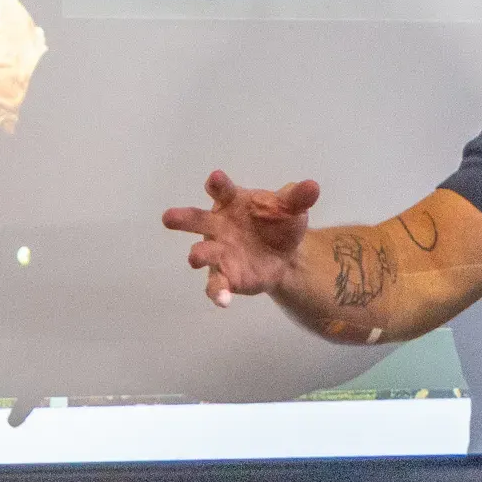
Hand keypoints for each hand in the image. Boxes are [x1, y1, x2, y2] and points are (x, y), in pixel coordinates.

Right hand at [161, 171, 319, 306]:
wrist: (285, 255)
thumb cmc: (278, 224)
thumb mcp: (291, 209)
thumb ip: (298, 199)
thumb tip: (313, 187)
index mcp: (232, 202)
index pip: (221, 190)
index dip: (217, 184)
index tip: (216, 179)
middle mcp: (218, 226)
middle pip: (196, 219)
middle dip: (182, 219)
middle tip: (168, 218)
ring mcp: (218, 252)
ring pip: (202, 253)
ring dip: (197, 255)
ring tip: (194, 258)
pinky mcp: (225, 276)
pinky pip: (217, 285)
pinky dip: (218, 293)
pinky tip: (223, 301)